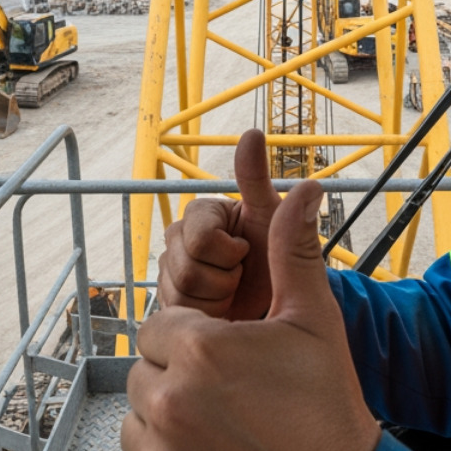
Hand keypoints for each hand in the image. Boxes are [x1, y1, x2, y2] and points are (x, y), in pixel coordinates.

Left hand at [120, 168, 380, 450]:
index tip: (227, 362)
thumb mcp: (314, 323)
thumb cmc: (329, 412)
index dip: (193, 341)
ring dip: (168, 425)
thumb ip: (293, 251)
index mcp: (201, 351)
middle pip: (146, 373)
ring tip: (223, 435)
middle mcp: (169, 404)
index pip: (160, 328)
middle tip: (230, 401)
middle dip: (178, 380)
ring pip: (138, 422)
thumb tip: (302, 191)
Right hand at [157, 128, 288, 320]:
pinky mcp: (171, 301)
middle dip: (220, 280)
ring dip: (213, 301)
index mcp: (201, 214)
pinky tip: (220, 313)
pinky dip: (203, 318)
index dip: (227, 252)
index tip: (247, 253)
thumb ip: (256, 178)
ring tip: (233, 295)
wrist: (279, 306)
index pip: (198, 236)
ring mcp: (172, 270)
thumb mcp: (271, 216)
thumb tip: (252, 133)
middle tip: (241, 276)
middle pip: (181, 266)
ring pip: (177, 293)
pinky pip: (175, 315)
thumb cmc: (278, 256)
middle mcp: (180, 238)